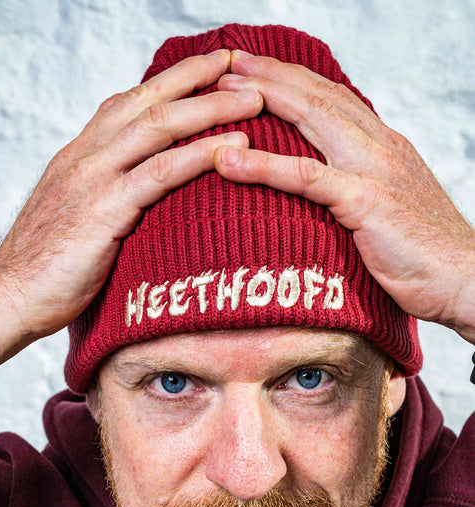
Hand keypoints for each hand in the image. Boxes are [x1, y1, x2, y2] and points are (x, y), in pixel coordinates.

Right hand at [0, 50, 261, 338]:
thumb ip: (103, 198)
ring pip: (159, 127)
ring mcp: (93, 180)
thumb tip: (137, 201)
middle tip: (238, 62)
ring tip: (251, 99)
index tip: (206, 69)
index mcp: (78, 157)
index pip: (128, 103)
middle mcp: (85, 157)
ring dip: (209, 108)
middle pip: (148, 101)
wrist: (11, 296)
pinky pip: (160, 173)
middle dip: (196, 78)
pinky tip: (232, 149)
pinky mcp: (104, 210)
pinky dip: (200, 156)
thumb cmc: (46, 269)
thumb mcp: (74, 220)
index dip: (169, 83)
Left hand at [214, 52, 474, 343]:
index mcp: (385, 146)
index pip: (333, 98)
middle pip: (317, 95)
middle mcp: (379, 146)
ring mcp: (373, 170)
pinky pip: (307, 177)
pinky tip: (229, 161)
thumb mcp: (390, 208)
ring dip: (262, 100)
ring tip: (220, 94)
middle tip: (227, 64)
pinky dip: (264, 165)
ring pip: (311, 120)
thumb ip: (361, 187)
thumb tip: (327, 189)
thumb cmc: (424, 254)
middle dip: (270, 75)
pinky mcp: (365, 202)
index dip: (293, 80)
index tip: (255, 70)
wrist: (464, 279)